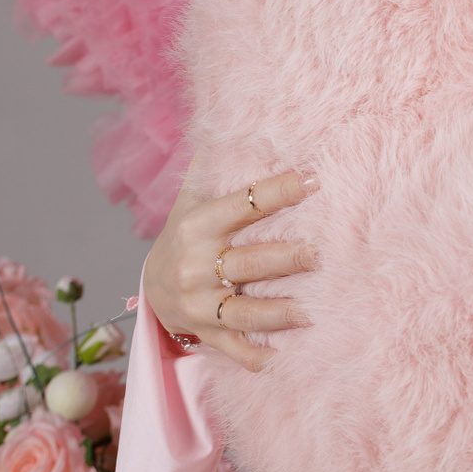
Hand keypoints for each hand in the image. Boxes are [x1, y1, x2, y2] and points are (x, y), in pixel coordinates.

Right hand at [140, 168, 318, 370]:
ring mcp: (200, 305)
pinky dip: (254, 357)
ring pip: (244, 311)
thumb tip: (232, 111)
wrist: (153, 287)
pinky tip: (281, 360)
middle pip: (247, 262)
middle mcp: (196, 267)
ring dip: (277, 313)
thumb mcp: (192, 198)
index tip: (314, 180)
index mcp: (198, 226)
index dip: (279, 191)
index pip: (243, 205)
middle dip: (284, 259)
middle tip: (319, 254)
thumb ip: (214, 164)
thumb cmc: (187, 233)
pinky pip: (232, 348)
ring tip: (311, 312)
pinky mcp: (206, 333)